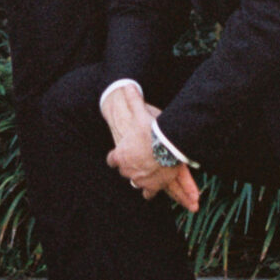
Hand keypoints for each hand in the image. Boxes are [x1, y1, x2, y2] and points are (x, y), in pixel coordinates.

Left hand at [100, 84, 199, 210]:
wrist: (168, 147)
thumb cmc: (151, 130)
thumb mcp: (139, 113)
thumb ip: (133, 100)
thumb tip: (128, 86)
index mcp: (121, 155)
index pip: (112, 160)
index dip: (115, 157)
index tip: (118, 156)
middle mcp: (128, 170)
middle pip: (124, 171)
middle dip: (129, 166)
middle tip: (136, 160)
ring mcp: (140, 180)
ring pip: (135, 182)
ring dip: (139, 177)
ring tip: (144, 172)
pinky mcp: (152, 187)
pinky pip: (148, 194)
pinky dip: (150, 190)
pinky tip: (153, 187)